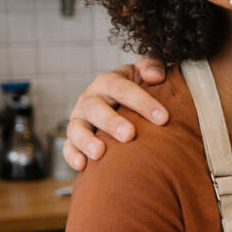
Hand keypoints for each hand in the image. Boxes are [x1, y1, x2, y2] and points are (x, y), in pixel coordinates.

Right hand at [64, 56, 169, 170]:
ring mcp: (79, 118)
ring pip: (76, 128)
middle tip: (129, 135)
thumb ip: (153, 65)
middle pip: (96, 108)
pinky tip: (83, 166)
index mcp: (109, 81)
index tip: (163, 118)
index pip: (122, 88)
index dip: (142, 102)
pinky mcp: (73, 138)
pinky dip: (72, 156)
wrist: (122, 103)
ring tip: (100, 153)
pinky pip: (68, 147)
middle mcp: (90, 98)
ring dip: (86, 141)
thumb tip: (154, 76)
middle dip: (112, 122)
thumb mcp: (146, 72)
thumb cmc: (139, 88)